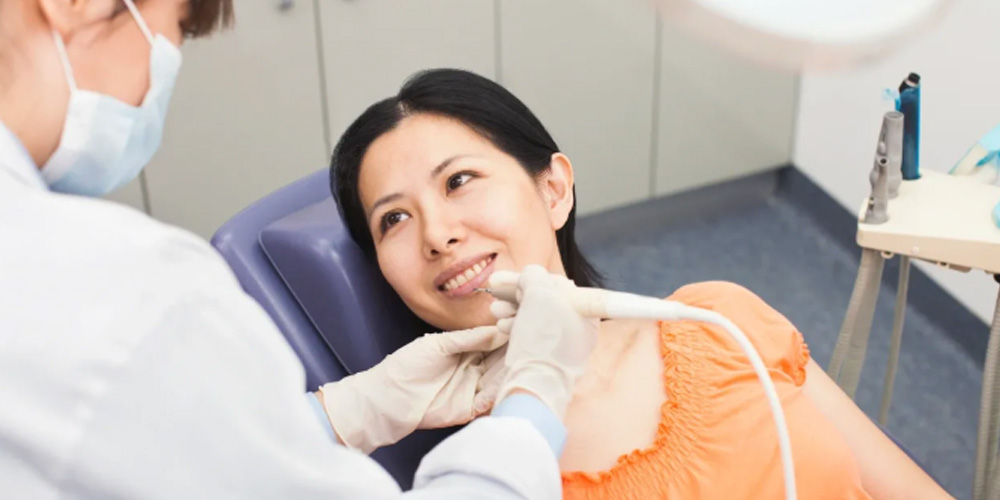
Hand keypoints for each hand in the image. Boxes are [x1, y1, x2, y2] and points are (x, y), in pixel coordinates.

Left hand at [317, 325, 507, 453]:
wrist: (385, 398)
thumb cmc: (405, 366)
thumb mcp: (437, 345)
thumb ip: (467, 338)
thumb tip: (497, 330)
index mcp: (465, 350)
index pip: (492, 340)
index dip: (506, 332)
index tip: (522, 322)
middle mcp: (472, 369)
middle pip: (499, 359)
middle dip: (513, 350)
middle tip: (531, 340)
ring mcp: (471, 389)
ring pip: (497, 379)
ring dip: (510, 371)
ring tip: (524, 359)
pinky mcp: (467, 409)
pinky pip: (488, 401)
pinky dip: (498, 393)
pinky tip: (506, 382)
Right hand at [488, 265, 598, 418]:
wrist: (535, 387)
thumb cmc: (541, 339)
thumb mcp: (538, 297)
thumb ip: (535, 277)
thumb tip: (531, 274)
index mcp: (585, 310)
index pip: (558, 283)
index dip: (532, 276)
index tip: (514, 275)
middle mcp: (579, 326)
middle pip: (545, 299)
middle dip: (517, 291)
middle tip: (495, 287)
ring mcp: (565, 344)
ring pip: (536, 317)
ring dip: (513, 308)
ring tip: (494, 310)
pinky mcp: (549, 358)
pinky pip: (534, 334)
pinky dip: (517, 326)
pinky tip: (501, 326)